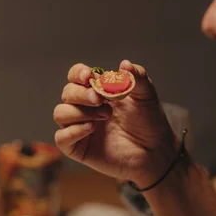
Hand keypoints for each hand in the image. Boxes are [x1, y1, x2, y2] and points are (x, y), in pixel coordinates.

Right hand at [53, 60, 177, 186]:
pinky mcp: (78, 148)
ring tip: (105, 116)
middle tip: (100, 100)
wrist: (155, 151)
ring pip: (60, 113)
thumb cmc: (149, 122)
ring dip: (79, 112)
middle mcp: (84, 108)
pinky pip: (61, 138)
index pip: (76, 77)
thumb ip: (137, 77)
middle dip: (81, 94)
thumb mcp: (146, 96)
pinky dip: (73, 131)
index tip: (89, 76)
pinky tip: (91, 128)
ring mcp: (79, 128)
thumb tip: (124, 64)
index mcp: (96, 91)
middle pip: (67, 93)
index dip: (78, 74)